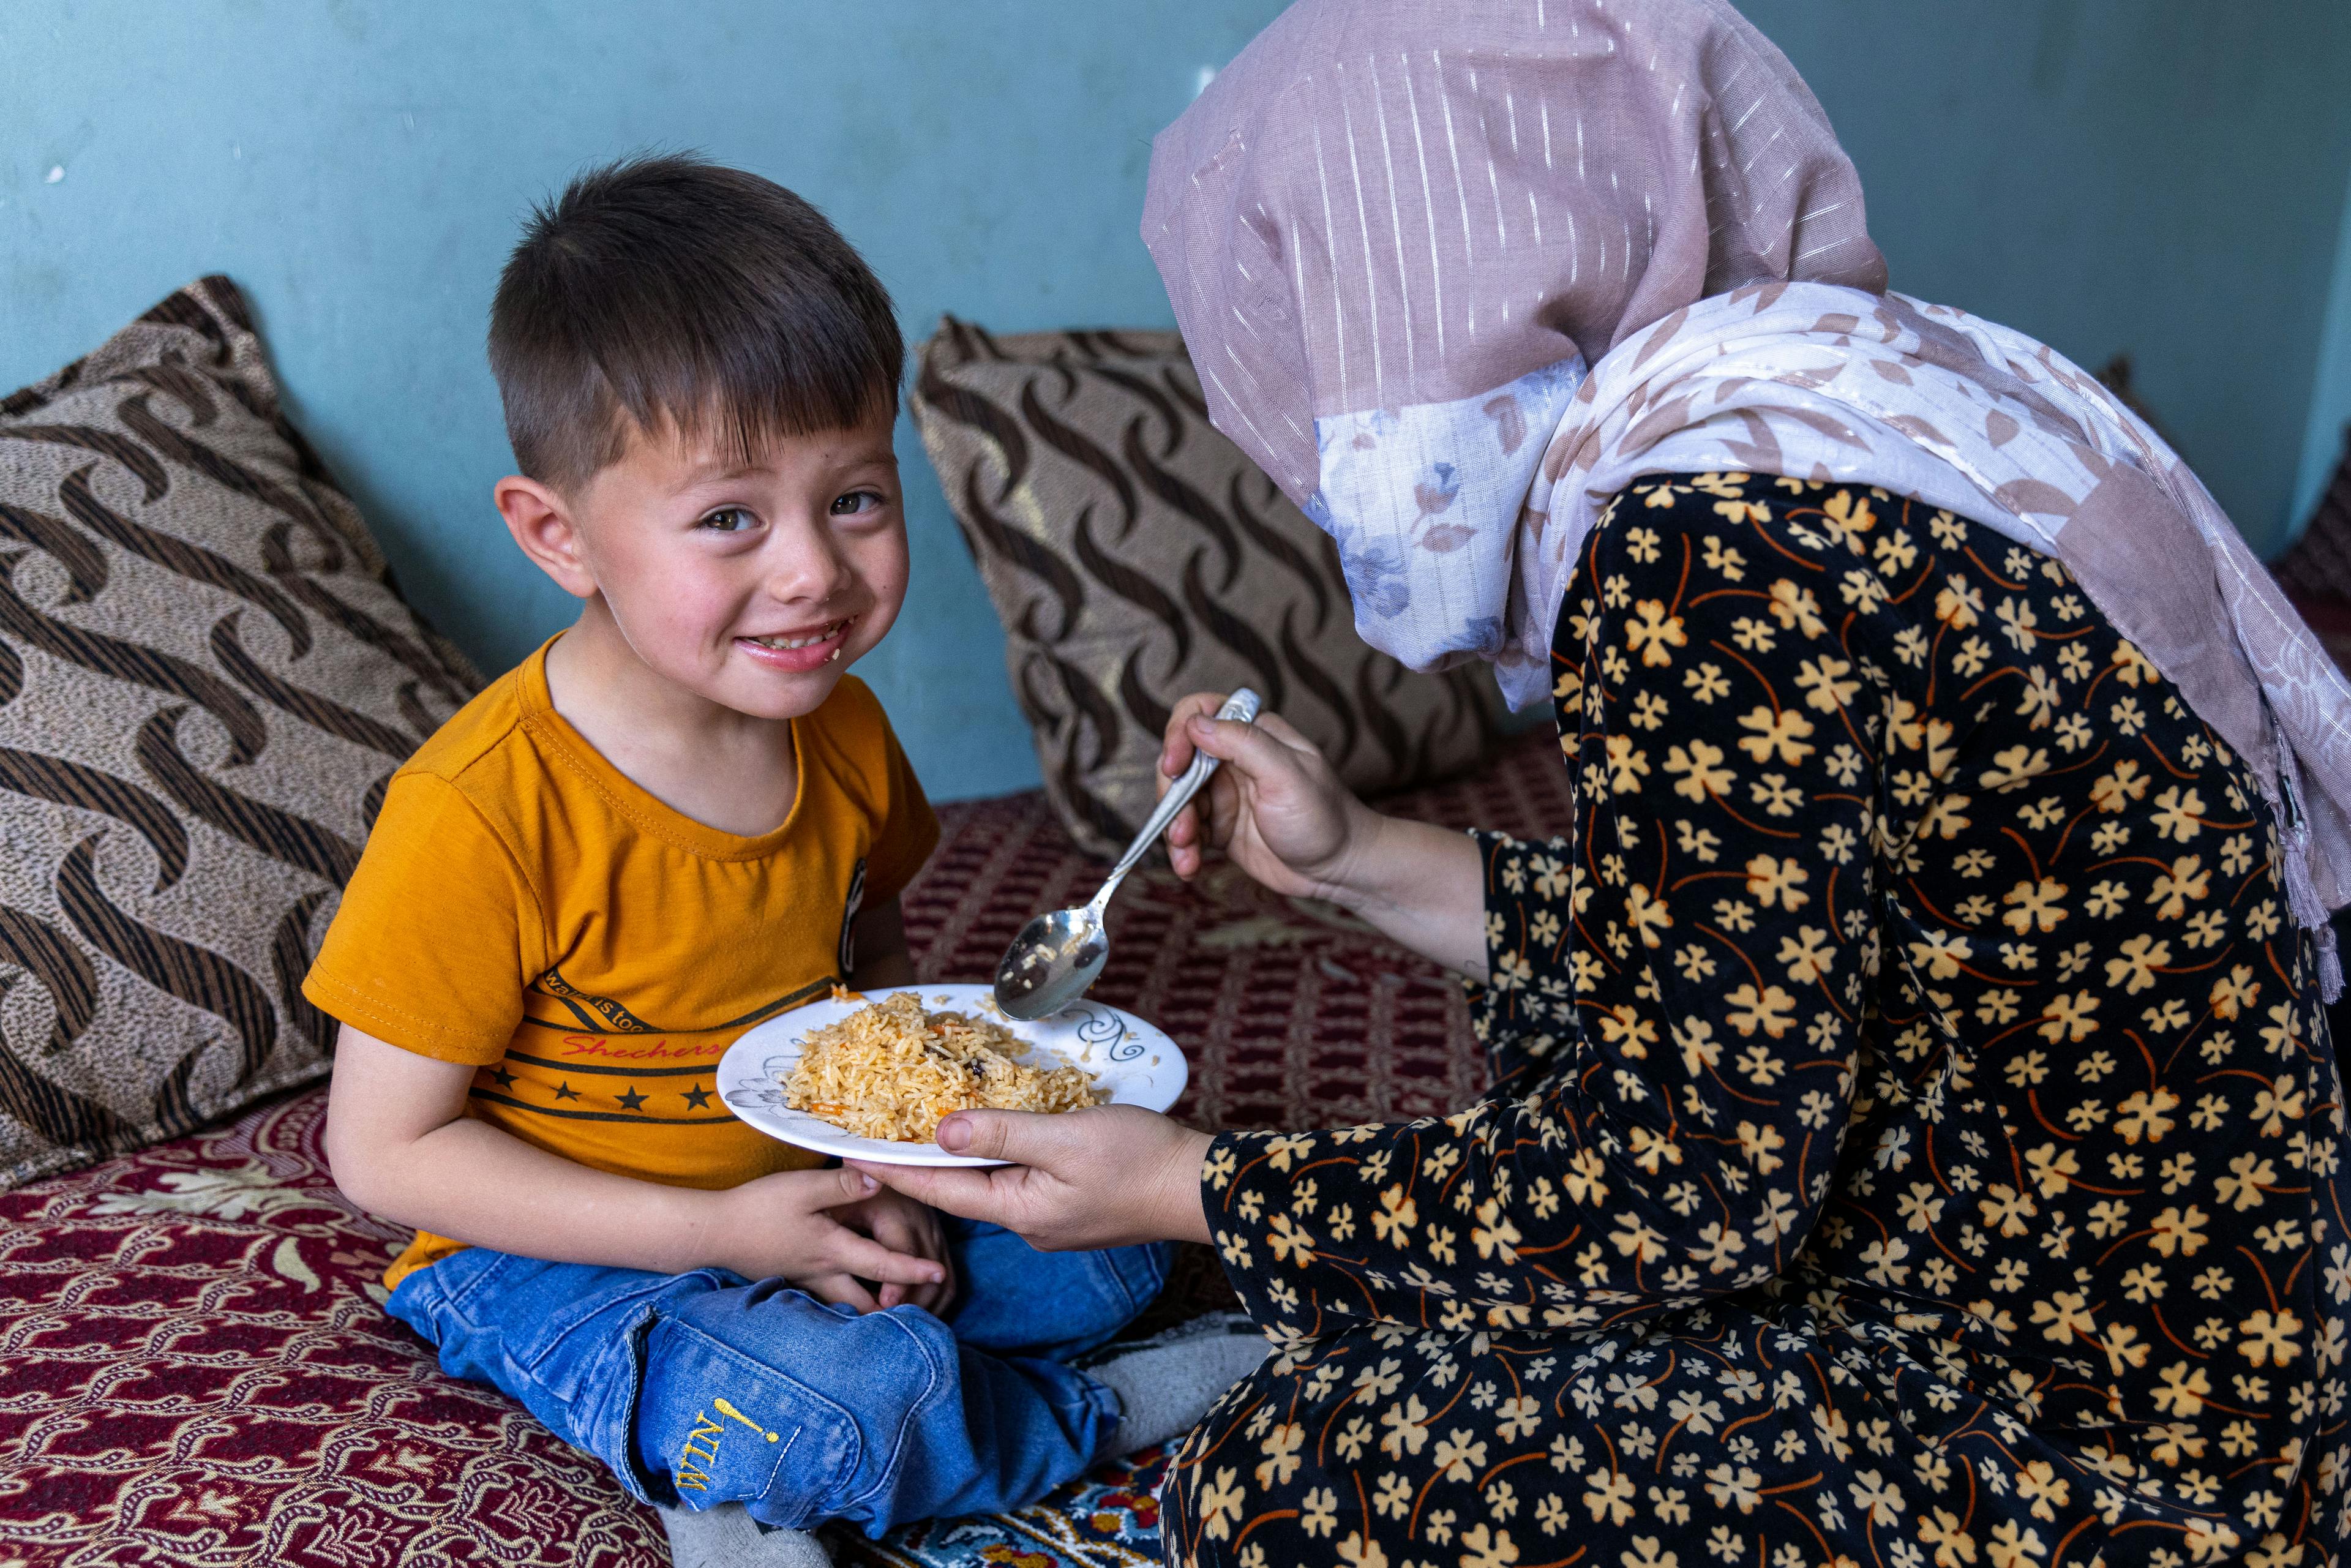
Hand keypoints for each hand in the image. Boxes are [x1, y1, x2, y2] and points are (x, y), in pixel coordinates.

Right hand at [712, 1166, 948, 1312]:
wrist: (713, 1232)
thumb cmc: (757, 1208)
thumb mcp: (801, 1189)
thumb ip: (843, 1185)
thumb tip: (881, 1178)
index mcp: (833, 1250)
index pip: (883, 1265)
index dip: (914, 1269)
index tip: (941, 1274)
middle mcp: (825, 1274)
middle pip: (869, 1306)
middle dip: (896, 1313)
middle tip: (924, 1313)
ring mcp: (808, 1284)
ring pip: (848, 1310)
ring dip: (872, 1314)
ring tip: (898, 1314)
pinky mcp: (794, 1283)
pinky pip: (829, 1303)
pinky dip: (848, 1307)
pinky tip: (859, 1303)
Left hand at [851, 1105, 1213, 1252]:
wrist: (1199, 1189)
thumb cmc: (1138, 1161)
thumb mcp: (1064, 1138)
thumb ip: (1001, 1133)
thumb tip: (939, 1130)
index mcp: (1019, 1211)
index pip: (939, 1190)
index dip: (893, 1169)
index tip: (847, 1156)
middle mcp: (1028, 1224)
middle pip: (961, 1191)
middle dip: (921, 1164)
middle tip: (877, 1137)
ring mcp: (1053, 1220)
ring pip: (993, 1184)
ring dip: (961, 1159)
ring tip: (925, 1131)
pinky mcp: (1074, 1207)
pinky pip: (1022, 1182)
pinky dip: (999, 1158)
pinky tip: (996, 1137)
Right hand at [1157, 693, 1381, 902]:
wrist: (1339, 869)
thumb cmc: (1324, 817)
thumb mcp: (1287, 775)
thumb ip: (1244, 743)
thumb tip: (1197, 723)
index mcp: (1253, 734)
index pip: (1199, 713)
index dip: (1179, 734)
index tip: (1175, 765)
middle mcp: (1234, 759)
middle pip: (1179, 760)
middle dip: (1172, 794)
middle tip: (1180, 826)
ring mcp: (1224, 794)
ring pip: (1178, 799)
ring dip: (1174, 826)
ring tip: (1186, 853)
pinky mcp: (1220, 827)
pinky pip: (1186, 831)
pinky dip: (1182, 848)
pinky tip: (1189, 866)